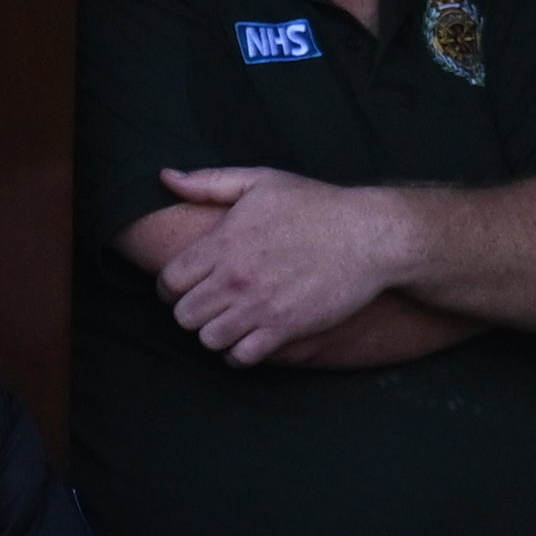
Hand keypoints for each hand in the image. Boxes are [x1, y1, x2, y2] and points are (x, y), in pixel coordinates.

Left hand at [152, 167, 425, 365]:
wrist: (369, 236)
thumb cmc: (316, 206)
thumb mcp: (261, 181)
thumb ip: (209, 182)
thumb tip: (166, 178)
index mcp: (225, 241)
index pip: (169, 280)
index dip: (169, 286)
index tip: (183, 285)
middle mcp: (237, 278)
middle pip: (182, 316)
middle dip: (189, 312)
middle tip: (206, 304)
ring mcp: (260, 307)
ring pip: (208, 340)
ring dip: (212, 333)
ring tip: (225, 322)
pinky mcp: (285, 329)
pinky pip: (241, 358)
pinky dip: (238, 354)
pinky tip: (246, 339)